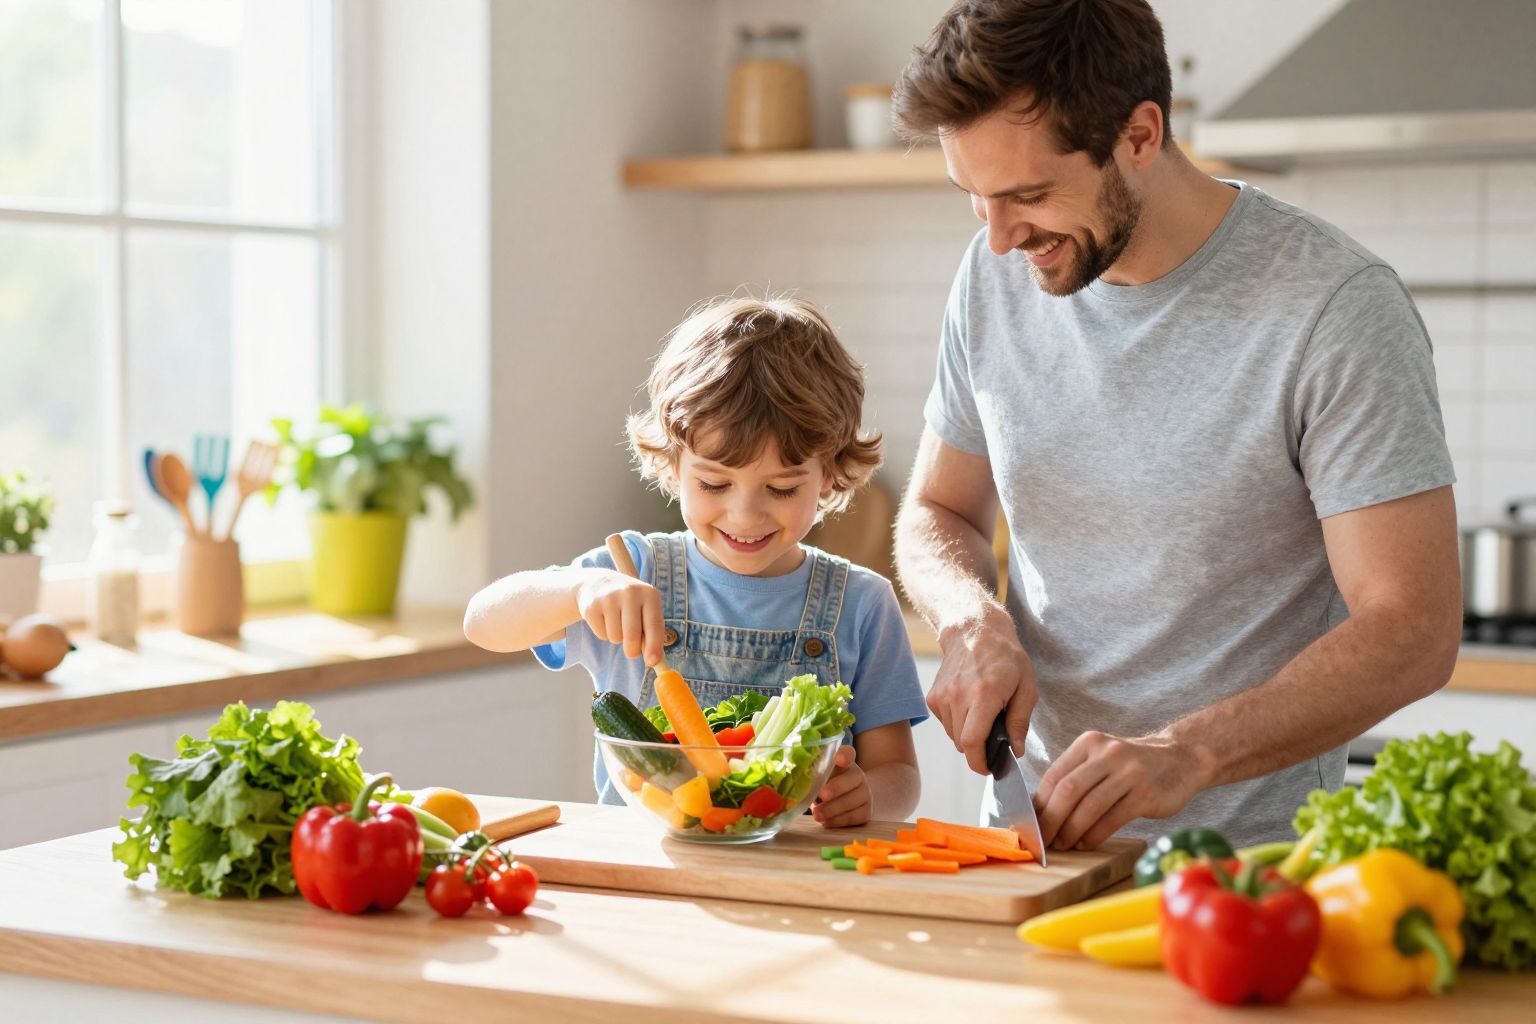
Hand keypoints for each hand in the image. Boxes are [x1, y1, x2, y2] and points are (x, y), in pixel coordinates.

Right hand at [576, 570, 665, 665]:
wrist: (599, 584)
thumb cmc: (630, 604)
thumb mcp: (645, 610)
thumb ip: (652, 633)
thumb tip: (655, 661)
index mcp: (649, 593)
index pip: (654, 624)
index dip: (654, 645)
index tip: (652, 662)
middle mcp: (630, 593)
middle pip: (632, 635)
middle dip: (633, 651)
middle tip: (632, 653)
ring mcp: (609, 598)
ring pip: (616, 638)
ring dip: (617, 638)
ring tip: (617, 622)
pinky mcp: (591, 606)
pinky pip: (601, 634)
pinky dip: (604, 633)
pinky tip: (604, 618)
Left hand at [810, 746, 869, 827]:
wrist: (849, 798)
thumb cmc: (826, 784)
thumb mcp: (819, 776)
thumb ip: (811, 775)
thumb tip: (797, 780)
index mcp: (845, 762)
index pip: (848, 753)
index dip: (845, 755)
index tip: (839, 759)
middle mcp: (858, 775)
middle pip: (852, 778)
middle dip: (836, 787)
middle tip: (821, 795)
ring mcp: (864, 793)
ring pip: (852, 800)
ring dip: (833, 809)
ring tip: (816, 815)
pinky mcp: (866, 811)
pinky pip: (854, 816)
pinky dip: (838, 820)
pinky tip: (825, 822)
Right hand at [930, 604, 1036, 774]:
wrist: (973, 630)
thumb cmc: (1006, 657)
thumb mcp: (1026, 686)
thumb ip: (1020, 721)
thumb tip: (1016, 751)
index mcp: (984, 694)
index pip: (972, 742)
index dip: (979, 763)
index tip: (989, 768)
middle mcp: (958, 696)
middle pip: (962, 744)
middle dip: (978, 750)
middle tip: (994, 739)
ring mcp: (942, 696)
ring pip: (953, 735)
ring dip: (968, 736)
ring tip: (983, 716)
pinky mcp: (933, 697)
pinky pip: (945, 724)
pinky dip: (958, 724)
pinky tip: (969, 707)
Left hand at [1034, 732, 1207, 850]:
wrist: (1181, 759)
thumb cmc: (1133, 766)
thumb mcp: (1102, 758)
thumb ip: (1075, 776)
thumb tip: (1041, 809)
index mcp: (1089, 743)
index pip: (1055, 775)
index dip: (1039, 803)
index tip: (1030, 823)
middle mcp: (1108, 753)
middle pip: (1068, 791)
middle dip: (1050, 820)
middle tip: (1043, 840)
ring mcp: (1129, 773)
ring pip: (1089, 806)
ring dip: (1071, 831)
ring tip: (1062, 844)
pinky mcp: (1145, 794)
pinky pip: (1112, 819)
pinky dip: (1094, 835)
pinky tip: (1085, 843)